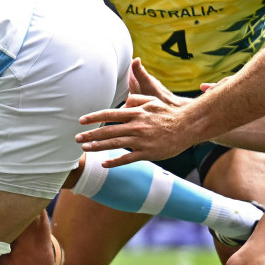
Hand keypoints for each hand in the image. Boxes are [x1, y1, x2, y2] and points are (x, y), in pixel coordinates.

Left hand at [75, 59, 196, 166]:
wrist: (188, 125)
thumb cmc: (169, 112)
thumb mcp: (152, 100)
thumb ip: (136, 101)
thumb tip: (124, 103)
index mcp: (136, 112)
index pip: (109, 114)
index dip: (94, 117)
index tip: (81, 121)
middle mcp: (136, 125)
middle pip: (108, 130)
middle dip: (90, 134)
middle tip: (76, 138)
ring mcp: (141, 140)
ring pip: (115, 143)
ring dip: (98, 147)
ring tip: (85, 148)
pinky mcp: (148, 152)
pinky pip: (128, 158)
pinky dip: (115, 161)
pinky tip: (104, 164)